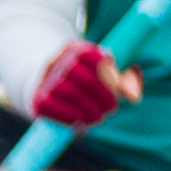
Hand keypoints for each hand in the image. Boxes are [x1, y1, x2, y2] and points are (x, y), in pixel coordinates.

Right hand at [25, 40, 140, 132]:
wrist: (50, 91)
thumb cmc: (87, 84)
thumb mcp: (107, 76)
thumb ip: (124, 82)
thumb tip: (133, 95)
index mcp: (77, 49)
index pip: (96, 58)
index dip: (110, 76)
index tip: (118, 91)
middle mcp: (58, 61)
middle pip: (85, 77)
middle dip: (103, 96)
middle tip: (110, 108)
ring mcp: (46, 79)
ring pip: (68, 91)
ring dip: (88, 108)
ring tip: (96, 117)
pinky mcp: (37, 98)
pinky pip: (50, 105)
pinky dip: (67, 115)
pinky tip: (77, 121)